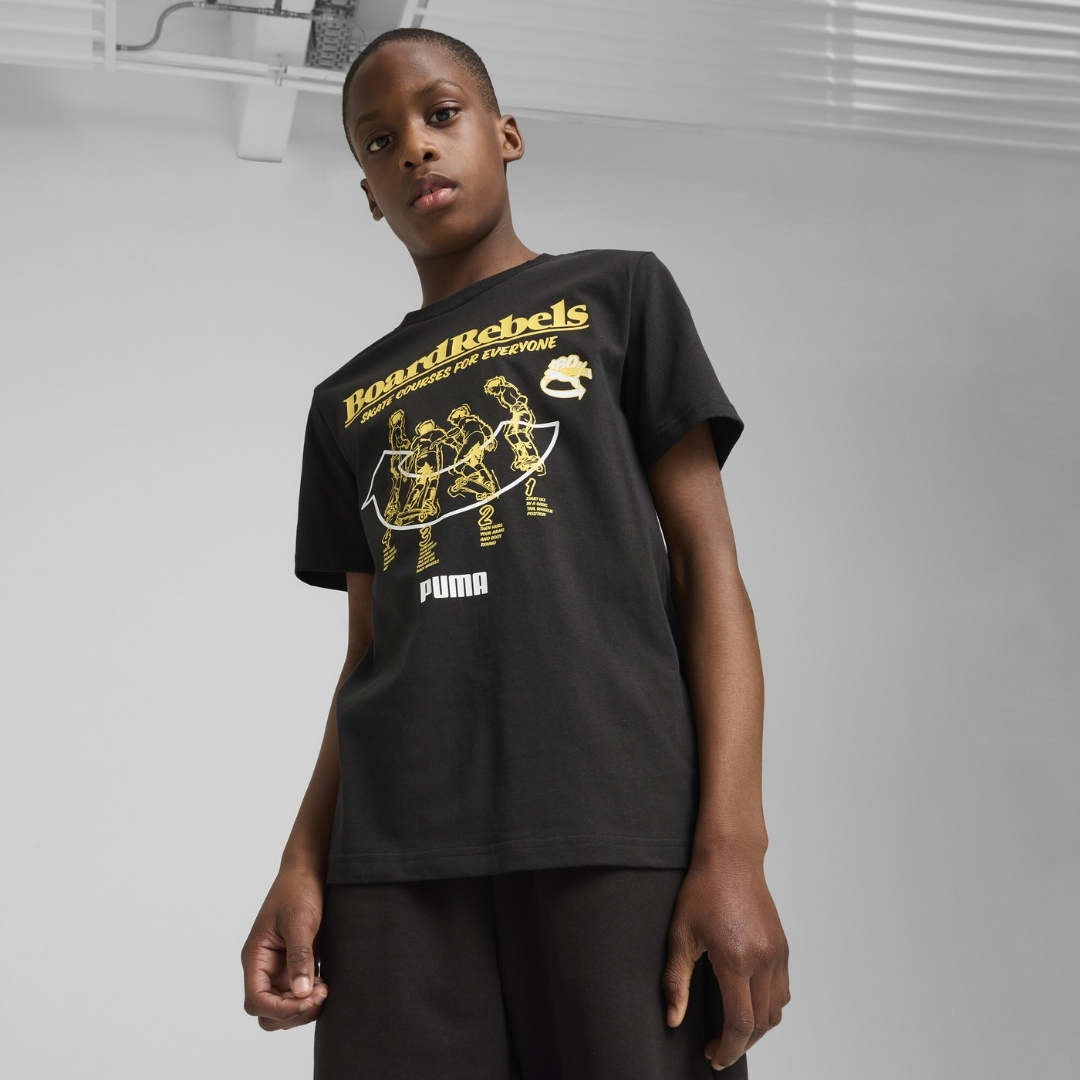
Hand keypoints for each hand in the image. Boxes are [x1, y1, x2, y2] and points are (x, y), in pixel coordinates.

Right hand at [241, 867, 328, 1029]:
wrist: (311, 869)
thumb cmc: (299, 889)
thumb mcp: (300, 921)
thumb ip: (299, 956)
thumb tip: (300, 993)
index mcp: (256, 957)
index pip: (256, 1000)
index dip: (279, 1009)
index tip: (305, 1001)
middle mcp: (264, 967)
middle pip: (267, 1011)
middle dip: (291, 1013)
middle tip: (319, 995)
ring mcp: (280, 968)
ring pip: (283, 1006)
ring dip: (303, 1007)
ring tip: (325, 989)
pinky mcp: (297, 965)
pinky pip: (298, 994)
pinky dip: (310, 997)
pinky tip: (325, 985)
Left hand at [662, 849, 789, 1069]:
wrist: (731, 857)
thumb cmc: (703, 890)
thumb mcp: (680, 935)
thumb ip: (675, 982)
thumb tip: (673, 1020)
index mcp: (736, 960)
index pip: (740, 1024)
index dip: (728, 1049)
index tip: (713, 1056)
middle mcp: (763, 960)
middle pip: (761, 1023)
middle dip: (740, 1044)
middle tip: (718, 1048)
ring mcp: (778, 954)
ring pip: (777, 1010)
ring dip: (758, 1029)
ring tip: (733, 1031)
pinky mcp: (783, 947)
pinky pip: (784, 990)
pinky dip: (770, 1007)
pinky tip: (749, 1004)